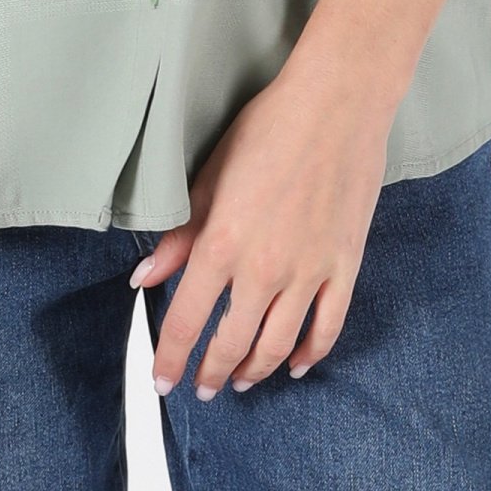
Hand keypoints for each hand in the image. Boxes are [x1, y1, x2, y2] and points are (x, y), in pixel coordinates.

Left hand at [135, 46, 397, 398]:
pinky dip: (310, 354)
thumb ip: (179, 235)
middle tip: (203, 387)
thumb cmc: (270, 127)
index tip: (163, 381)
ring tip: (242, 381)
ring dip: (255, 370)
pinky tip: (296, 364)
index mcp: (222, 243)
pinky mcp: (345, 265)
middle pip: (231, 343)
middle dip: (211, 373)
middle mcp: (264, 268)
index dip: (170, 359)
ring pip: (277, 344)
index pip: (185, 321)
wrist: (338, 102)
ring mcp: (309, 271)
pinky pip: (328, 327)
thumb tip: (145, 277)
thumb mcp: (210, 176)